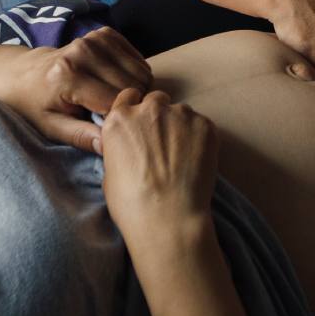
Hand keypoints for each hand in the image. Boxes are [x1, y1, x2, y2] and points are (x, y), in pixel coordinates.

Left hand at [0, 27, 152, 152]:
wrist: (22, 74)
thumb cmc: (35, 105)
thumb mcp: (51, 127)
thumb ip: (81, 136)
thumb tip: (109, 148)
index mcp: (69, 76)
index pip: (116, 102)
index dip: (119, 118)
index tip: (111, 127)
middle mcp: (83, 52)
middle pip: (132, 85)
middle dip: (129, 103)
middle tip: (111, 114)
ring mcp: (94, 39)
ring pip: (140, 71)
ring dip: (134, 88)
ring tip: (111, 99)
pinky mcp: (103, 34)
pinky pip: (137, 59)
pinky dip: (133, 73)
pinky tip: (114, 82)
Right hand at [99, 87, 220, 228]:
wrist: (168, 218)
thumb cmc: (133, 204)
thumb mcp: (109, 173)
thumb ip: (120, 147)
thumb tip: (129, 146)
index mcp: (120, 119)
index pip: (128, 97)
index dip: (135, 110)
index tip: (140, 124)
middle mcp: (149, 109)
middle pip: (156, 101)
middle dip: (158, 117)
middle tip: (163, 144)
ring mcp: (179, 114)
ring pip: (181, 112)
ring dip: (180, 127)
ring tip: (181, 157)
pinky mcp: (205, 125)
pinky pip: (201, 124)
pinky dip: (200, 138)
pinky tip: (196, 161)